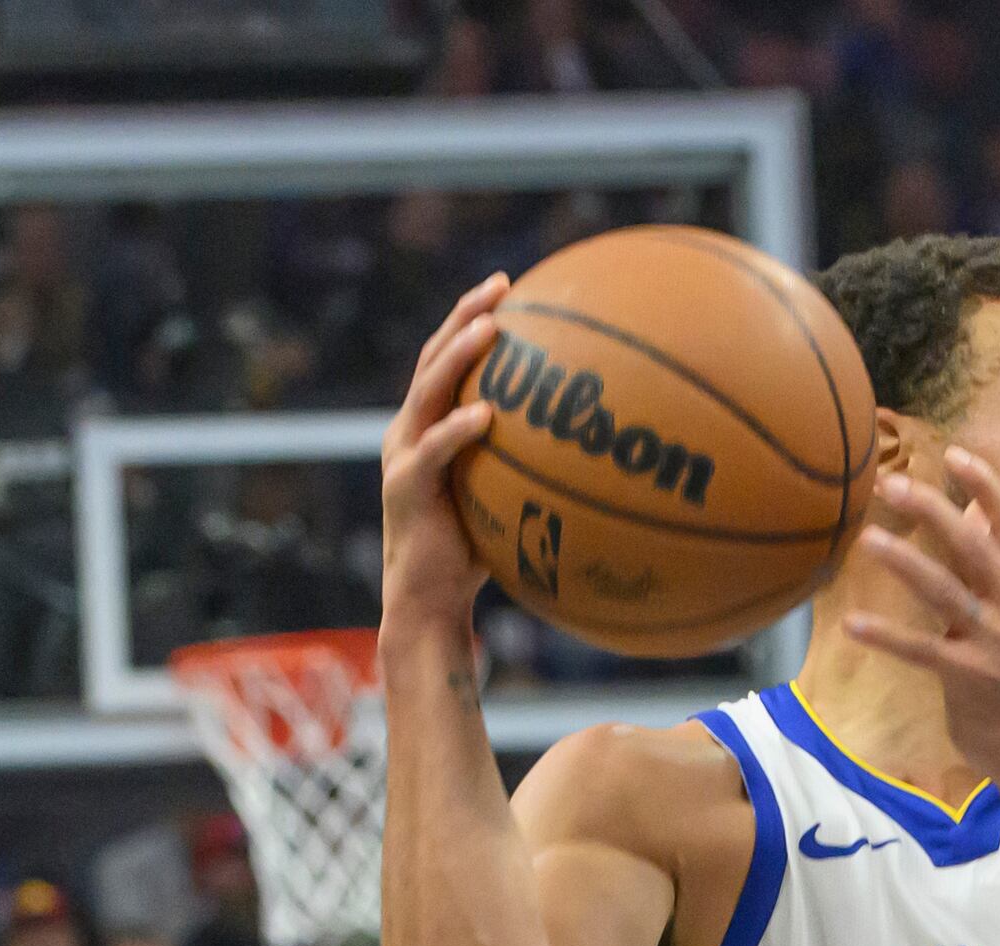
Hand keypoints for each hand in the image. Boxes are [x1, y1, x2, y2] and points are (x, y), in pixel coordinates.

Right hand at [376, 274, 511, 640]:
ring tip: (489, 329)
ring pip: (427, 391)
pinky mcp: (405, 488)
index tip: (511, 288)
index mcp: (428, 426)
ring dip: (457, 356)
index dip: (473, 318)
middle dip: (465, 316)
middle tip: (501, 287)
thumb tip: (598, 450)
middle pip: (434, 357)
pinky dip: (458, 429)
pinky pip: (435, 451)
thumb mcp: (505, 498)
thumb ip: (530, 465)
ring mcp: (402, 456)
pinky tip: (487, 414)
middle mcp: (409, 431)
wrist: (429, 604)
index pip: (448, 359)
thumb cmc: (475, 556)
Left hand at [837, 447, 999, 788]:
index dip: (986, 486)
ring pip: (944, 590)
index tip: (955, 453)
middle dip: (931, 511)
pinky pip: (920, 650)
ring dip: (904, 562)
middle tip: (891, 484)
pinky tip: (852, 623)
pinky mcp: (970, 677)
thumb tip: (976, 512)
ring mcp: (996, 643)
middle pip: (973, 545)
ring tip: (866, 540)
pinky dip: (885, 635)